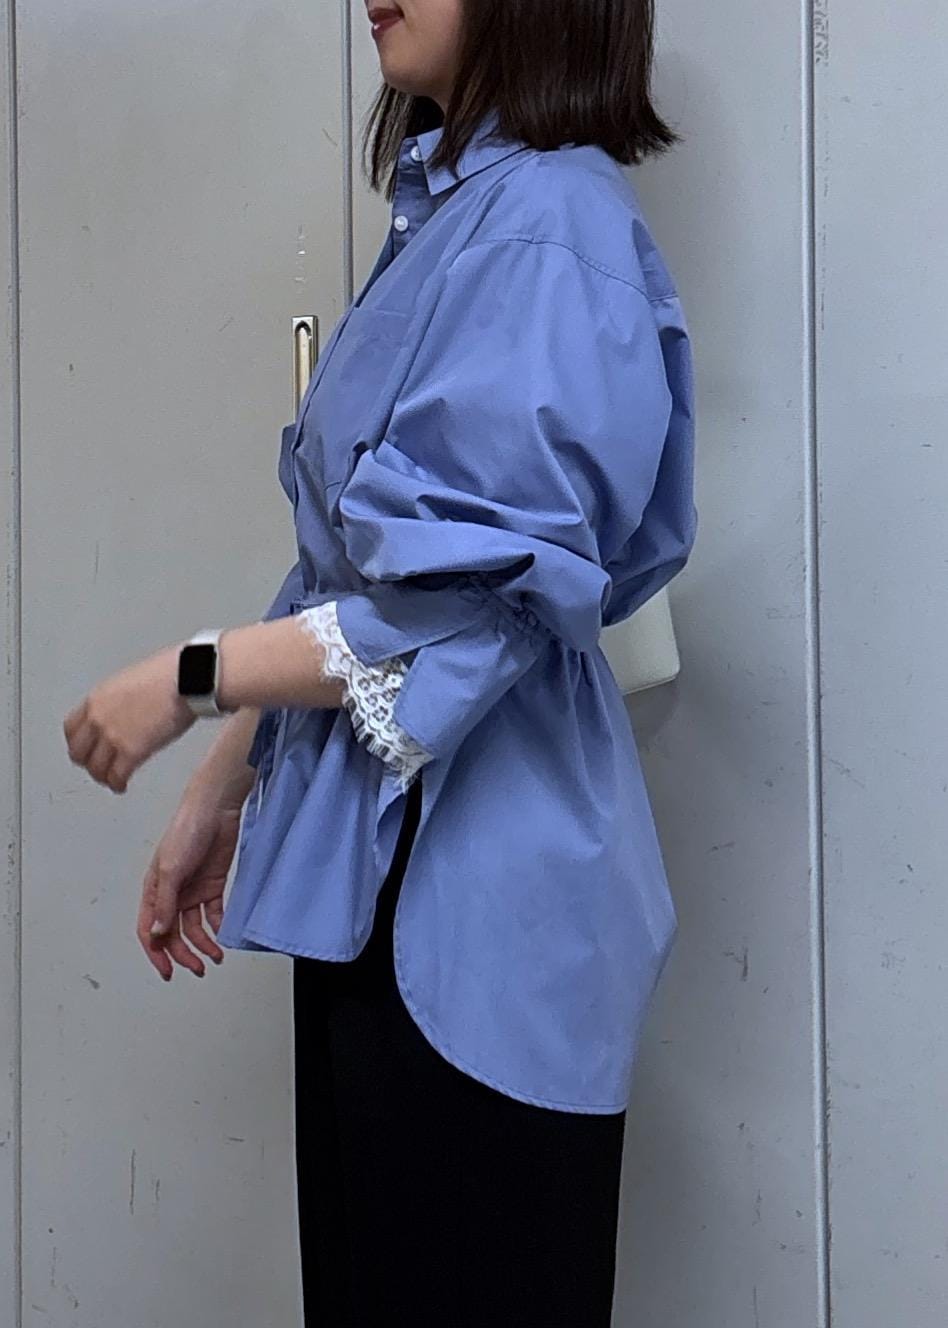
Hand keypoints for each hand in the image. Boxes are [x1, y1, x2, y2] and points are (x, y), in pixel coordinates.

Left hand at [63, 644, 195, 792]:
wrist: (187, 679)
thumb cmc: (170, 674)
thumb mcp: (131, 681)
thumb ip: (118, 701)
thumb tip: (125, 713)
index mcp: (97, 698)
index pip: (71, 729)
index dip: (78, 742)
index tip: (86, 748)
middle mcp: (99, 718)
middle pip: (78, 752)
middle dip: (88, 762)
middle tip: (98, 766)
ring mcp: (113, 736)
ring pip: (96, 768)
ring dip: (103, 776)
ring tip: (112, 779)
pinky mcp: (132, 752)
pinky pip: (117, 776)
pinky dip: (118, 784)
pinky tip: (122, 785)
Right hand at [138, 785, 245, 980]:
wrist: (216, 809)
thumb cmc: (186, 830)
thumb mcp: (172, 869)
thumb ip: (165, 903)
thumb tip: (158, 933)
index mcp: (154, 890)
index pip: (150, 930)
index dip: (156, 953)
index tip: (168, 972)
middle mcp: (172, 893)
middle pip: (173, 933)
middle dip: (184, 954)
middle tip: (198, 969)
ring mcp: (192, 890)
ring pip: (194, 927)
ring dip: (203, 944)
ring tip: (216, 957)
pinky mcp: (212, 884)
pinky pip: (213, 913)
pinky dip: (217, 926)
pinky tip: (223, 935)